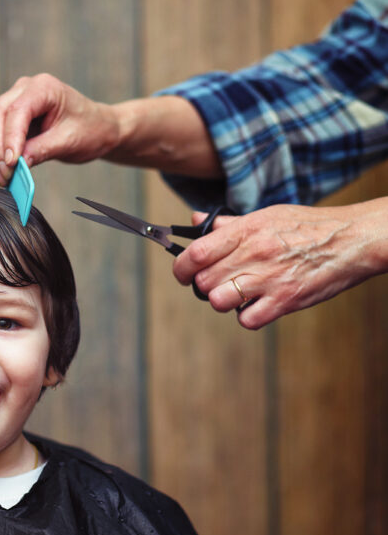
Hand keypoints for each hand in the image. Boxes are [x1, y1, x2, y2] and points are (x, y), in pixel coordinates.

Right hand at [0, 73, 120, 184]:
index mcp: (43, 88)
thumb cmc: (89, 130)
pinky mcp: (5, 117)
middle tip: (5, 176)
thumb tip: (16, 164)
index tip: (11, 165)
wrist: (96, 128)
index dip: (9, 139)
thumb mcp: (69, 142)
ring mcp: (11, 101)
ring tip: (2, 178)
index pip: (16, 111)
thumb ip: (43, 150)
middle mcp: (23, 90)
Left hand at [172, 198, 387, 328]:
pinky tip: (257, 305)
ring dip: (223, 301)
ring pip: (219, 301)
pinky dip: (247, 316)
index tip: (183, 272)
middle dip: (204, 285)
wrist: (353, 239)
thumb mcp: (267, 215)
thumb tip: (195, 221)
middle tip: (217, 282)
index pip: (196, 252)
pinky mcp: (285, 300)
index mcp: (246, 230)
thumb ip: (228, 223)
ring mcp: (269, 279)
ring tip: (237, 293)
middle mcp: (254, 254)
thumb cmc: (309, 226)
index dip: (181, 267)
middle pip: (203, 280)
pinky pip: (247, 319)